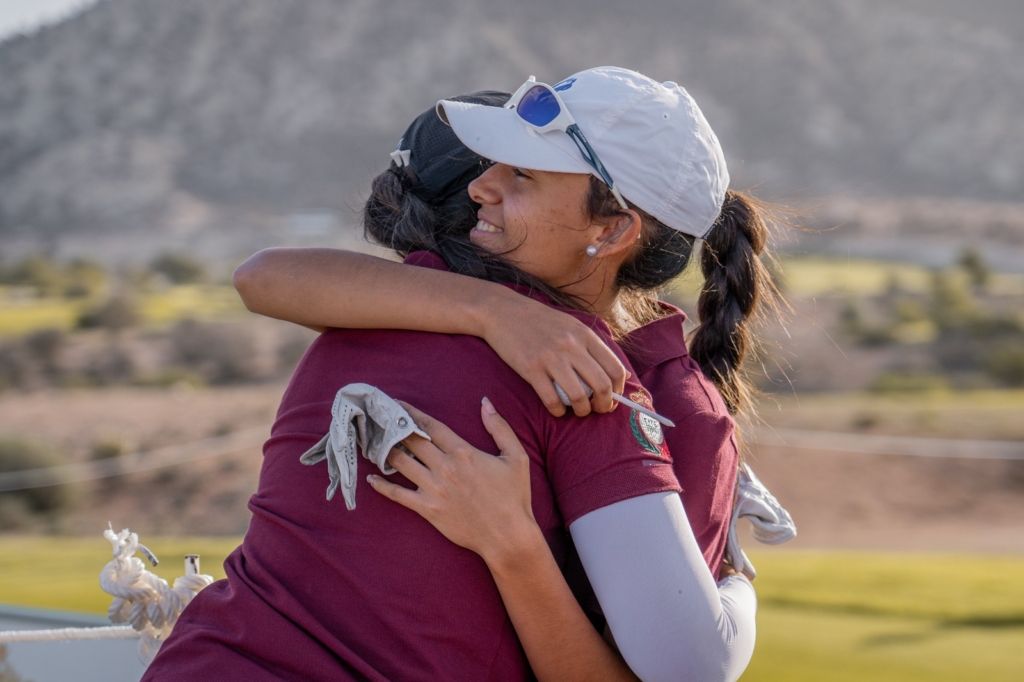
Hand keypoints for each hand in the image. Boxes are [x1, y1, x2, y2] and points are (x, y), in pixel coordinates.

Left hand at [367, 399, 542, 565]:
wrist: (508, 536)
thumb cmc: (514, 496)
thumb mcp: (516, 457)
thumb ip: (500, 428)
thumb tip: (485, 403)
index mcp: (463, 452)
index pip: (430, 426)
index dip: (411, 413)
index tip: (397, 405)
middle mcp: (444, 467)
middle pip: (411, 440)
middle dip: (392, 427)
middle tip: (377, 418)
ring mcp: (434, 489)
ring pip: (401, 463)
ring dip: (384, 450)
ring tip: (372, 442)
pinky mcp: (428, 509)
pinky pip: (398, 494)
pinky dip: (382, 486)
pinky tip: (371, 478)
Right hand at [480, 292, 627, 417]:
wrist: (502, 311)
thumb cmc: (539, 321)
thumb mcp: (571, 326)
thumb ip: (591, 347)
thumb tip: (617, 376)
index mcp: (585, 335)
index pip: (615, 368)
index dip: (619, 390)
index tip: (613, 398)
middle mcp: (571, 346)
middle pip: (602, 385)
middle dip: (604, 405)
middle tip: (598, 410)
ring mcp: (551, 357)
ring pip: (579, 396)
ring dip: (582, 410)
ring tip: (578, 411)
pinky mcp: (531, 368)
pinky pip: (551, 399)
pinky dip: (558, 411)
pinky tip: (557, 409)